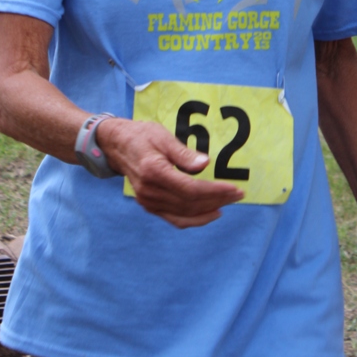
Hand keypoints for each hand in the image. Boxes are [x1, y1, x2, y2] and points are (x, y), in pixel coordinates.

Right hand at [98, 118, 243, 228]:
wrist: (117, 146)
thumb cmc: (142, 136)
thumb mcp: (163, 137)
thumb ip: (184, 153)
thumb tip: (205, 164)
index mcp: (154, 172)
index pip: (191, 189)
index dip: (215, 191)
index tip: (234, 188)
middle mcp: (150, 191)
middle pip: (190, 204)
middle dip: (217, 200)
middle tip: (239, 194)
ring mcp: (148, 201)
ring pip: (184, 214)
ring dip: (209, 210)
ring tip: (229, 203)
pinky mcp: (149, 205)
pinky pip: (175, 219)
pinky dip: (194, 219)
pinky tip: (211, 214)